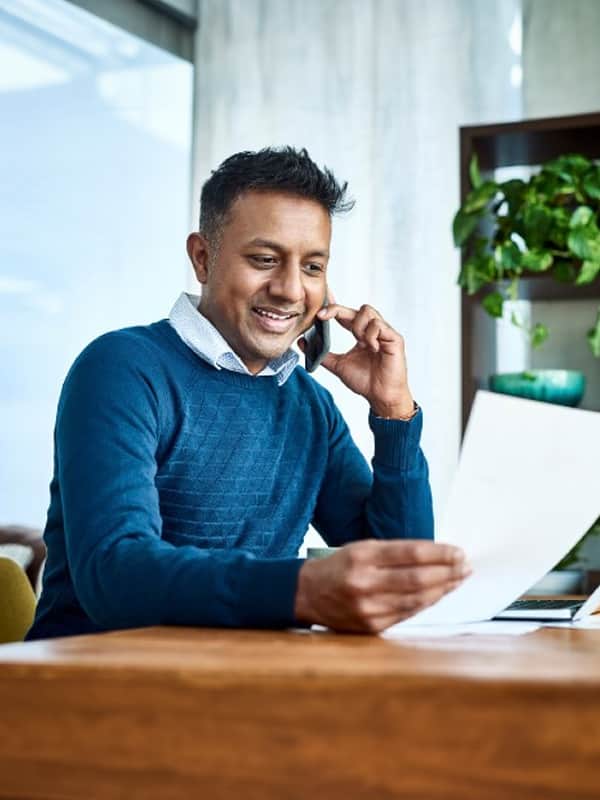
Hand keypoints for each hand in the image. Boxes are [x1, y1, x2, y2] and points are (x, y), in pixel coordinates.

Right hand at [294, 539, 470, 632]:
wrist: (308, 594)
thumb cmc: (340, 566)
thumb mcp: (362, 548)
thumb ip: (396, 552)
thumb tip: (437, 555)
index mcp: (362, 557)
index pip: (411, 554)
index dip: (440, 553)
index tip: (458, 552)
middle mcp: (365, 583)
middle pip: (418, 578)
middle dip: (448, 572)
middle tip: (465, 567)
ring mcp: (368, 608)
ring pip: (417, 599)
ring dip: (443, 589)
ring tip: (459, 579)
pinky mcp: (372, 626)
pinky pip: (408, 613)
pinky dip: (427, 603)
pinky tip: (439, 594)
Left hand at [299, 303, 413, 418]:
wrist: (381, 397)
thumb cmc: (365, 382)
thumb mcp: (338, 365)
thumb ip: (322, 353)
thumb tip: (303, 342)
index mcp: (361, 334)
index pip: (346, 314)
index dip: (333, 308)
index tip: (318, 313)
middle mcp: (373, 331)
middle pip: (356, 308)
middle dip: (337, 310)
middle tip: (323, 316)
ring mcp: (384, 333)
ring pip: (367, 311)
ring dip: (357, 325)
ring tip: (359, 342)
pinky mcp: (394, 338)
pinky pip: (378, 325)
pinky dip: (370, 334)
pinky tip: (370, 348)